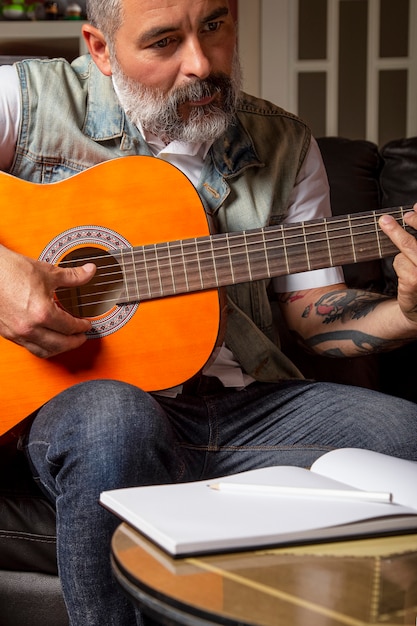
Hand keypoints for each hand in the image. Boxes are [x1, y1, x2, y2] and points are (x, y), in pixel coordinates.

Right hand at [0, 246, 95, 357]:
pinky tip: (47, 339)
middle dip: (74, 342)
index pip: (70, 327)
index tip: (87, 324)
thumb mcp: (48, 272)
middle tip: (82, 337)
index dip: (82, 327)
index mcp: (42, 313)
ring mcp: (17, 332)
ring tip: (67, 342)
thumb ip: (73, 276)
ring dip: (59, 349)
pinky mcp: (7, 333)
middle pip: (60, 345)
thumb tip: (89, 271)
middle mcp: (29, 327)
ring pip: (44, 351)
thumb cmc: (11, 270)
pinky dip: (43, 347)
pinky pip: (29, 347)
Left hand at [379, 203, 416, 323]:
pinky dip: (398, 264)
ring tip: (386, 225)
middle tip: (391, 217)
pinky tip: (405, 273)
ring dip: (399, 241)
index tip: (414, 208)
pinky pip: (399, 262)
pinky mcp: (414, 281)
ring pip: (408, 248)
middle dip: (409, 223)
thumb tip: (413, 213)